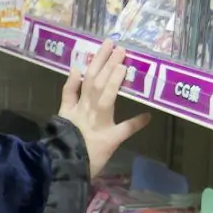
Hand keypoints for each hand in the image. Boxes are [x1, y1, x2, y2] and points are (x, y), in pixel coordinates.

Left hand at [58, 39, 150, 176]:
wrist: (65, 164)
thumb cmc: (93, 157)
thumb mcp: (114, 143)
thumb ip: (129, 128)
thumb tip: (148, 116)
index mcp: (102, 117)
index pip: (109, 93)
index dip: (116, 79)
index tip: (124, 64)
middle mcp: (89, 108)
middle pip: (99, 82)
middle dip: (109, 64)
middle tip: (119, 47)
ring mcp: (76, 108)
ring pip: (87, 83)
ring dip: (95, 64)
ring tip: (104, 47)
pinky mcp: (64, 111)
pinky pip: (68, 94)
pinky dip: (71, 81)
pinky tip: (77, 68)